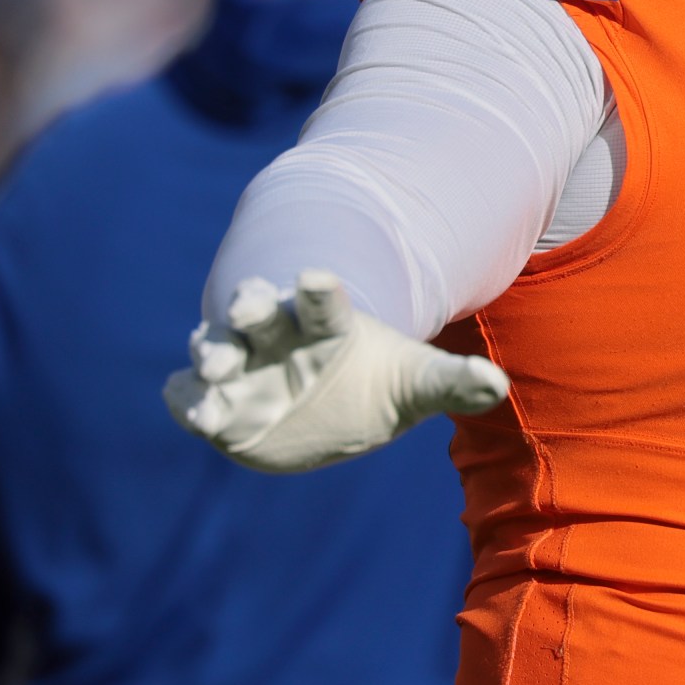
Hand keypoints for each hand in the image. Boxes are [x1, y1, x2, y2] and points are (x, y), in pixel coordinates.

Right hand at [164, 269, 507, 472]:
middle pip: (260, 310)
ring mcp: (238, 366)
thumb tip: (497, 383)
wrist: (322, 405)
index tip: (316, 275)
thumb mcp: (416, 380)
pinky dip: (186, 399)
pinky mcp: (211, 399)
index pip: (324, 300)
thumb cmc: (372, 379)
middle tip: (248, 303)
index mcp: (325, 324)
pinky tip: (191, 409)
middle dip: (251, 305)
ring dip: (211, 351)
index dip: (320, 288)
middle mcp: (275, 335)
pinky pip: (188, 394)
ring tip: (213, 365)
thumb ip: (453, 382)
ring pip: (215, 347)